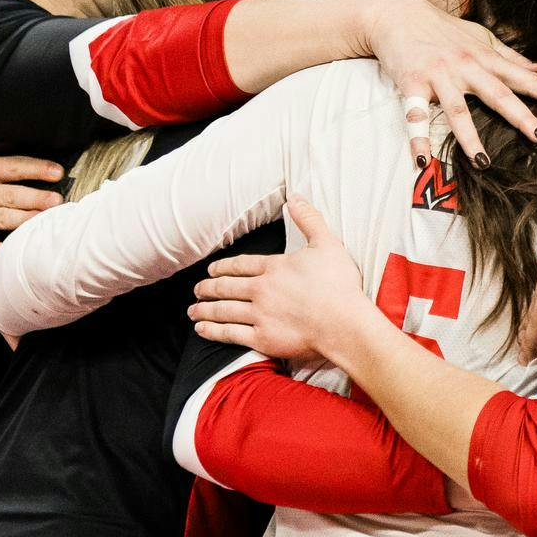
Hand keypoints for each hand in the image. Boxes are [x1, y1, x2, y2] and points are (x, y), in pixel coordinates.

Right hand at [0, 148, 64, 256]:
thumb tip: (32, 136)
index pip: (12, 167)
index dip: (36, 169)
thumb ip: (0, 148)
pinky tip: (13, 250)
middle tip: (59, 200)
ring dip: (25, 220)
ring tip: (47, 220)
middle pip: (10, 195)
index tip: (58, 172)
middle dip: (36, 198)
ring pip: (1, 219)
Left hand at [190, 198, 368, 363]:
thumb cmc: (339, 284)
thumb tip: (295, 197)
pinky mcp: (262, 338)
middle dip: (208, 288)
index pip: (240, 264)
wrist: (343, 322)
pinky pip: (229, 334)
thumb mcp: (328, 244)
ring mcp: (259, 315)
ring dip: (204, 309)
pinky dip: (213, 331)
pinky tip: (202, 329)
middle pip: (226, 287)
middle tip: (198, 289)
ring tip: (193, 309)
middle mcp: (261, 290)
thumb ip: (309, 220)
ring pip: (223, 310)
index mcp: (274, 267)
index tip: (212, 270)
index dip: (223, 267)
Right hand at [364, 0, 536, 165]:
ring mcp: (439, 76)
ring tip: (483, 163)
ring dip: (469, 138)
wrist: (397, 14)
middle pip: (498, 94)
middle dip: (521, 115)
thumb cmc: (441, 29)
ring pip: (457, 110)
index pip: (526, 78)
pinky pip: (414, 115)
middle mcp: (466, 67)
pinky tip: (422, 160)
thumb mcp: (479, 37)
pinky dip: (417, 138)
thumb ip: (509, 56)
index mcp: (486, 58)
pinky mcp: (411, 83)